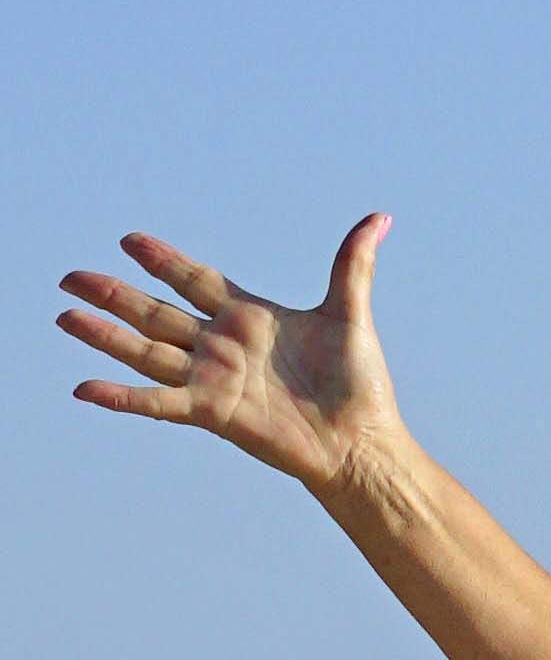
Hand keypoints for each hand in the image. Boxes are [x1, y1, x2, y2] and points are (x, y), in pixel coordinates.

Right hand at [56, 216, 401, 498]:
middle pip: (156, 312)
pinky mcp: (215, 414)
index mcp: (249, 317)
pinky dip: (122, 397)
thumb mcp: (350, 315)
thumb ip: (353, 264)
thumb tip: (378, 217)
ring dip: (106, 335)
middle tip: (71, 276)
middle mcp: (223, 346)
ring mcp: (215, 380)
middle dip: (114, 295)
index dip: (163, 261)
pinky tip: (85, 387)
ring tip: (64, 317)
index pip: (194, 281)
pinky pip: (160, 402)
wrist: (363, 442)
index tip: (130, 241)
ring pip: (148, 351)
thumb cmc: (359, 385)